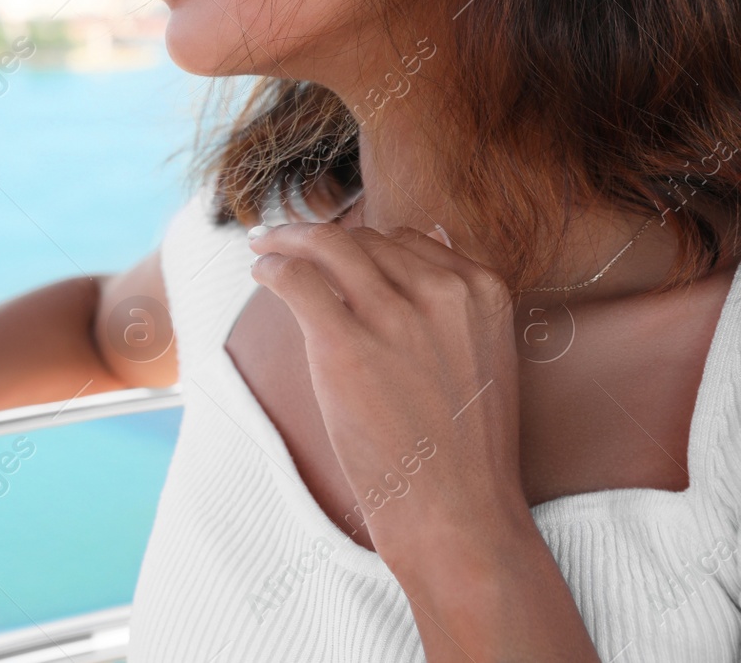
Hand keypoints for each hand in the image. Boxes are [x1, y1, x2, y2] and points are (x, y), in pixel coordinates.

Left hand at [244, 221, 528, 564]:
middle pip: (365, 240)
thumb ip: (455, 296)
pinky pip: (294, 278)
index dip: (364, 242)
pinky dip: (270, 267)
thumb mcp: (484, 355)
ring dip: (285, 239)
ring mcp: (394, 317)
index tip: (331, 248)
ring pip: (327, 245)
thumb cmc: (463, 445)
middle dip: (319, 238)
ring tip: (261, 248)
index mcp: (482, 291)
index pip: (408, 239)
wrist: (456, 511)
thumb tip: (427, 231)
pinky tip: (260, 274)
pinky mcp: (345, 344)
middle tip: (281, 241)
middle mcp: (442, 294)